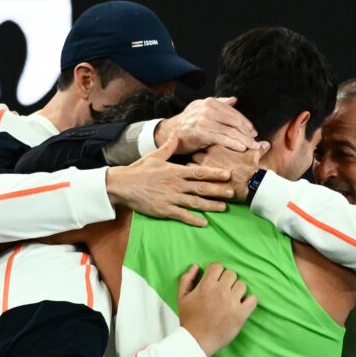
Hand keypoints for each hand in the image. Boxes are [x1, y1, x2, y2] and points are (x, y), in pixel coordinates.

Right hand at [106, 133, 234, 226]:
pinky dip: (193, 219)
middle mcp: (175, 184)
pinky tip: (204, 222)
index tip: (228, 174)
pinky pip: (181, 215)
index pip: (199, 171)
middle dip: (218, 190)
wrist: (122, 185)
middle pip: (201, 188)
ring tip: (224, 207)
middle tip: (233, 192)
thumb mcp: (155, 155)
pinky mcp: (164, 210)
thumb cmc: (139, 170)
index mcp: (175, 171)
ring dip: (210, 205)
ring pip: (195, 202)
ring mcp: (170, 198)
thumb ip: (169, 147)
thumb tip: (176, 134)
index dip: (214, 173)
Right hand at [155, 97, 259, 153]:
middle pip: (235, 121)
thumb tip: (234, 99)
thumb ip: (219, 103)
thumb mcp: (200, 108)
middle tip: (256, 141)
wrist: (168, 133)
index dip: (246, 123)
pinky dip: (234, 144)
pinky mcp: (202, 133)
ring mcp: (204, 120)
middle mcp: (208, 109)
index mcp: (210, 102)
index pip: (233, 112)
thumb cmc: (186, 123)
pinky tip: (242, 148)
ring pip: (231, 130)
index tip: (253, 132)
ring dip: (244, 140)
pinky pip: (223, 138)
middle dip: (248, 132)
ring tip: (253, 147)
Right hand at [177, 263, 257, 355]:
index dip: (217, 272)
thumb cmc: (189, 320)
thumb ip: (186, 279)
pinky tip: (243, 306)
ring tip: (232, 299)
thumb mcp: (181, 297)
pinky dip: (249, 301)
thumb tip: (196, 266)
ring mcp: (232, 302)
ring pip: (242, 285)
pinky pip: (253, 300)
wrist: (196, 341)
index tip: (216, 281)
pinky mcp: (241, 314)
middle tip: (224, 291)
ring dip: (238, 290)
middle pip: (231, 274)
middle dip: (227, 281)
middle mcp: (220, 291)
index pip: (218, 266)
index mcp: (206, 285)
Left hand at [192, 143, 269, 201]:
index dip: (208, 147)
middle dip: (198, 155)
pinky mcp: (201, 178)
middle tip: (203, 161)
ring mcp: (203, 166)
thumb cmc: (251, 169)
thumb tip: (265, 144)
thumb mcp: (255, 155)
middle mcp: (208, 154)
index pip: (206, 141)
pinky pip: (189, 175)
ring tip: (198, 171)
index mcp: (218, 145)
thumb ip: (258, 148)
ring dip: (193, 166)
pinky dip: (191, 177)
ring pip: (190, 162)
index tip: (211, 151)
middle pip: (196, 151)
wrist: (250, 184)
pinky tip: (195, 180)